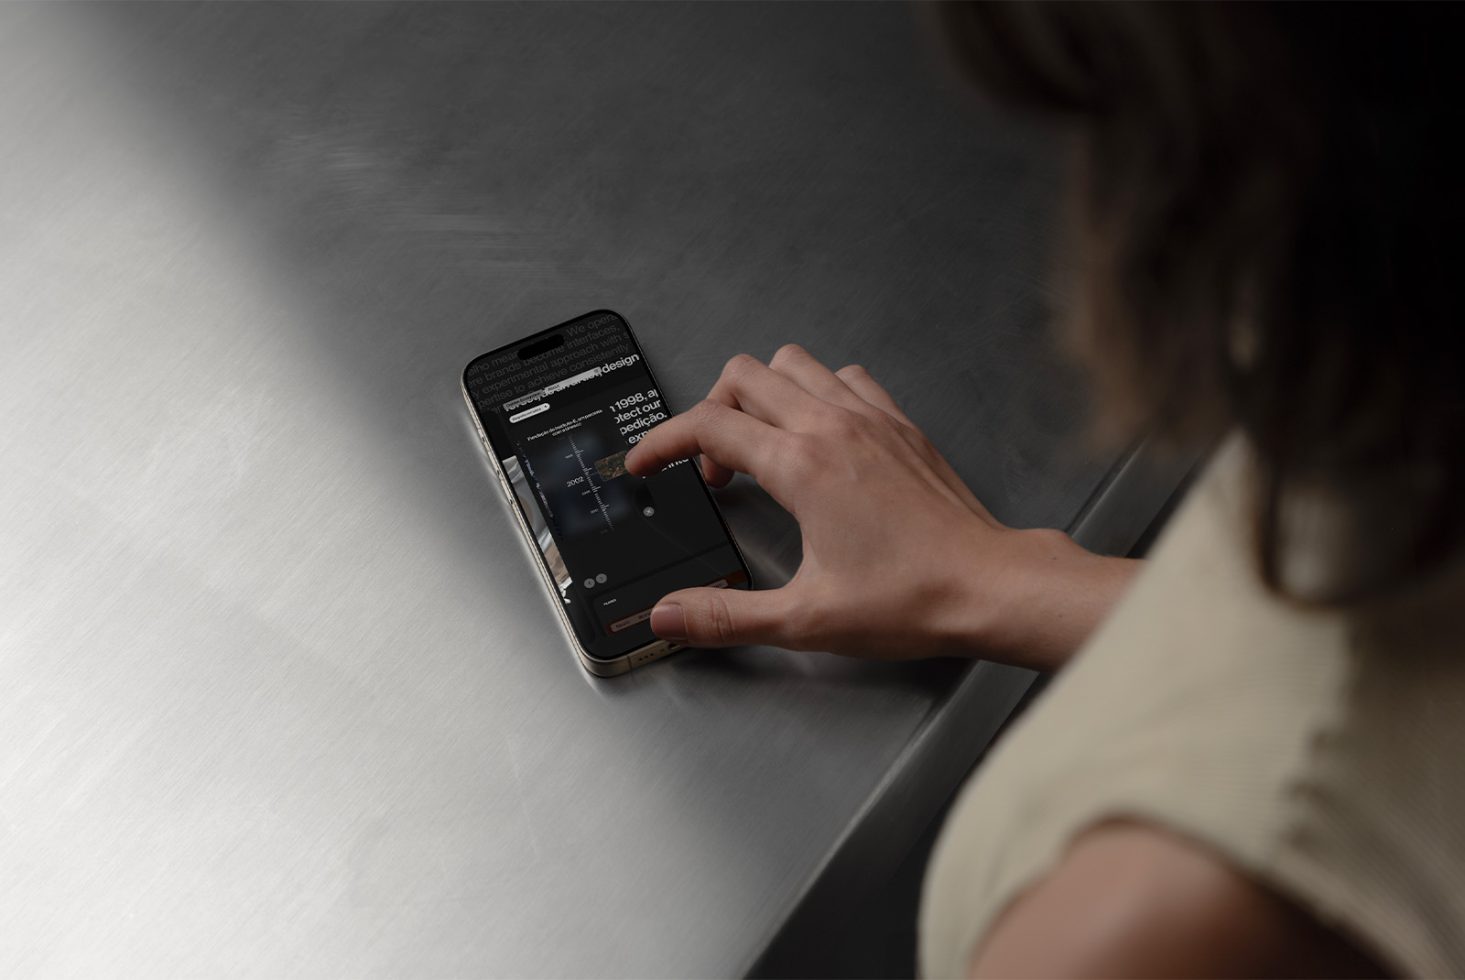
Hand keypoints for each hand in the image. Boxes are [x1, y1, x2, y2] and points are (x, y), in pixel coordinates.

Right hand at [625, 345, 1137, 667]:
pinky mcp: (901, 424)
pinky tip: (818, 435)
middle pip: (743, 376)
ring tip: (758, 447)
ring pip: (793, 363)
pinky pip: (845, 377)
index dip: (662, 441)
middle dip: (710, 414)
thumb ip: (726, 616)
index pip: (708, 426)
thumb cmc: (913, 598)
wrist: (989, 585)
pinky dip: (817, 392)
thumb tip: (669, 614)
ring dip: (761, 394)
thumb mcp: (804, 618)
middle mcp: (832, 427)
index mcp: (801, 466)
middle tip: (712, 469)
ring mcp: (871, 418)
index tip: (645, 463)